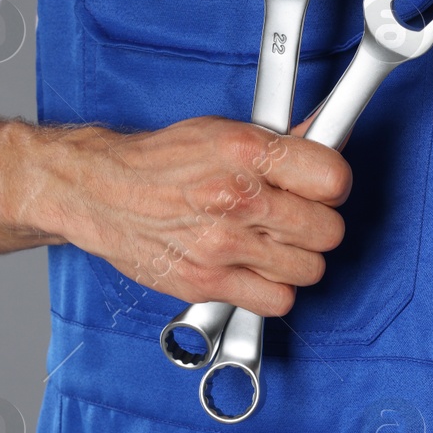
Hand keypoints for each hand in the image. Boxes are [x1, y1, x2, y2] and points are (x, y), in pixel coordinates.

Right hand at [50, 116, 350, 315]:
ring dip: (297, 259)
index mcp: (244, 152)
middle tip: (296, 218)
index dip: (332, 186)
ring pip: (309, 269)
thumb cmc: (157, 162)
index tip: (322, 189)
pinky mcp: (207, 282)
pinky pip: (276, 301)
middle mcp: (236, 199)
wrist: (100, 192)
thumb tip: (322, 139)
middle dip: (317, 224)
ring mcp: (222, 245)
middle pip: (327, 230)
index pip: (332, 179)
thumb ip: (275, 143)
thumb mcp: (219, 131)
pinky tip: (256, 270)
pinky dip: (273, 290)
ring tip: (272, 243)